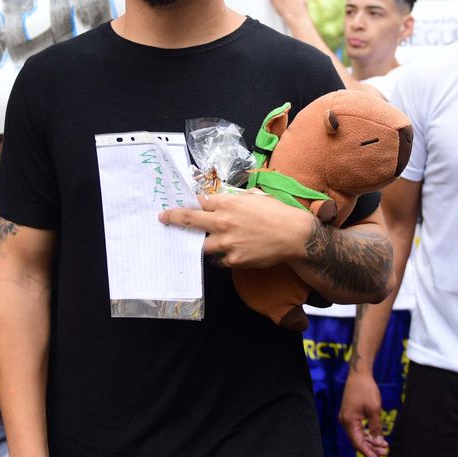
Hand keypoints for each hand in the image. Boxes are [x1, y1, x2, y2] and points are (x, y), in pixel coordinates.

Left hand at [159, 191, 312, 269]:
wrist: (294, 235)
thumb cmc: (276, 212)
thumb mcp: (255, 197)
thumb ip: (235, 199)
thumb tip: (221, 200)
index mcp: (228, 203)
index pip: (199, 202)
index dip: (189, 202)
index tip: (179, 204)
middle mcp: (223, 222)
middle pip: (189, 221)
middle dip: (172, 218)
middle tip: (163, 218)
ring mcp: (227, 243)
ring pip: (201, 246)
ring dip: (198, 244)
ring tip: (193, 244)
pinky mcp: (234, 259)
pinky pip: (219, 260)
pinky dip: (220, 257)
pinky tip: (226, 253)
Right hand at [339, 368, 387, 456]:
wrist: (359, 374)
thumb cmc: (366, 389)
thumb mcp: (374, 409)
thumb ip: (376, 427)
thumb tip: (379, 442)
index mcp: (349, 421)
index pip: (357, 443)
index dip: (367, 452)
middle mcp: (345, 421)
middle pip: (357, 440)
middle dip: (371, 448)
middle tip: (385, 453)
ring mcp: (347, 418)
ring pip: (358, 435)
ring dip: (370, 442)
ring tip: (383, 446)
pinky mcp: (351, 414)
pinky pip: (358, 428)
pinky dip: (367, 434)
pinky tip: (377, 437)